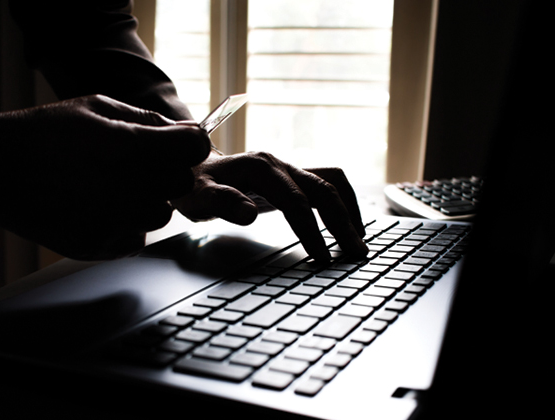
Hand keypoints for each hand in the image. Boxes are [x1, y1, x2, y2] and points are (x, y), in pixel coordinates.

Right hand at [0, 95, 209, 259]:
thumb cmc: (44, 133)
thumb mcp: (96, 107)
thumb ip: (146, 119)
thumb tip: (183, 132)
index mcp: (130, 146)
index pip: (194, 148)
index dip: (189, 143)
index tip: (178, 143)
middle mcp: (127, 187)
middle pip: (181, 184)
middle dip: (167, 172)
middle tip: (136, 164)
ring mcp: (113, 221)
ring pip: (161, 216)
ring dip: (146, 201)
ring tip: (111, 186)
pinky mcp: (98, 246)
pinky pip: (135, 239)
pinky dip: (125, 227)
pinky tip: (96, 208)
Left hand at [171, 151, 367, 261]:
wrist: (194, 169)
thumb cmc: (195, 185)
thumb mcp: (198, 195)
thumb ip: (221, 201)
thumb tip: (248, 213)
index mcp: (260, 168)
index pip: (296, 201)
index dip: (311, 230)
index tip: (322, 257)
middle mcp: (280, 164)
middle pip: (323, 189)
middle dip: (342, 222)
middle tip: (356, 252)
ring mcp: (289, 169)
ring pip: (331, 182)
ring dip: (349, 208)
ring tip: (360, 239)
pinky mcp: (292, 177)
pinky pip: (326, 183)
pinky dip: (342, 201)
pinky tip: (348, 223)